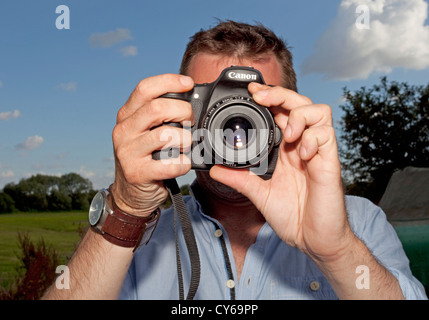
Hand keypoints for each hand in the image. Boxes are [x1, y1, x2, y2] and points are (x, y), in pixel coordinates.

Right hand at [111, 74, 194, 215]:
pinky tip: (182, 164)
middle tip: (191, 122)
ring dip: (185, 140)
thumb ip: (162, 115)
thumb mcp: (147, 131)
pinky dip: (183, 164)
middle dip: (183, 112)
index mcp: (127, 115)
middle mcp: (124, 130)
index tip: (188, 83)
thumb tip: (192, 99)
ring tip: (187, 146)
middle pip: (157, 108)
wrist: (131, 194)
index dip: (169, 81)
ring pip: (165, 136)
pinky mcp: (136, 172)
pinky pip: (169, 164)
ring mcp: (127, 152)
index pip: (145, 88)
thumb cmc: (147, 158)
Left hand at [209, 83, 354, 261]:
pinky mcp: (330, 161)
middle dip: (280, 94)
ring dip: (300, 115)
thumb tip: (215, 170)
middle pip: (298, 103)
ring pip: (318, 111)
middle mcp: (301, 145)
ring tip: (288, 134)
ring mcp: (317, 151)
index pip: (280, 112)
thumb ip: (240, 180)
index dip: (268, 98)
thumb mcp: (259, 194)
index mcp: (285, 149)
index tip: (250, 92)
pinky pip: (327, 135)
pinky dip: (313, 138)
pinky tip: (302, 154)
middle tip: (260, 96)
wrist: (313, 239)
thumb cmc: (292, 215)